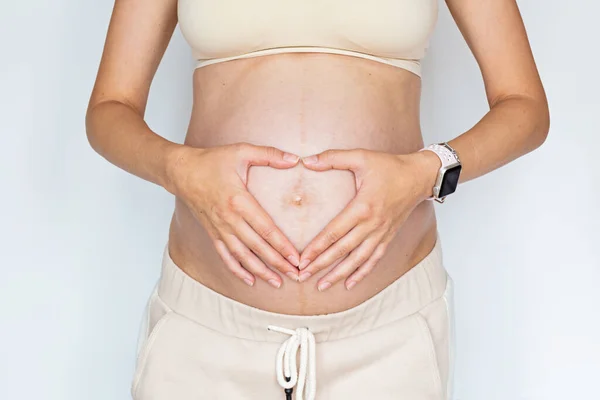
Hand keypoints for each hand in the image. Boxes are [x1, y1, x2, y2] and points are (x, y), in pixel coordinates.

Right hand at [167, 143, 301, 287]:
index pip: (265, 228)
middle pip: (257, 247)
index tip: (296, 257)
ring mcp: (219, 228)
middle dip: (277, 263)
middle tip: (295, 275)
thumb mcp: (241, 151)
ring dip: (260, 271)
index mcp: (239, 200)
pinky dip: (237, 270)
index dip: (282, 245)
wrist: (181, 171)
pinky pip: (225, 256)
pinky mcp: (212, 233)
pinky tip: (249, 280)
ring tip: (277, 282)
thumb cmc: (212, 161)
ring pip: (242, 256)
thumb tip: (295, 159)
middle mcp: (229, 219)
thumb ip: (269, 154)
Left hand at [298, 149, 438, 290]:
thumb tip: (307, 161)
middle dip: (320, 265)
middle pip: (342, 250)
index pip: (334, 233)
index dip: (316, 248)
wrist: (419, 177)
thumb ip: (333, 158)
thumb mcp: (361, 156)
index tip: (301, 259)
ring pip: (357, 260)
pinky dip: (361, 273)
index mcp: (362, 207)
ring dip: (338, 274)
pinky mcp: (388, 237)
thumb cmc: (389, 166)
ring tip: (321, 285)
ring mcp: (381, 233)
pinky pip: (374, 260)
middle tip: (302, 276)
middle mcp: (372, 225)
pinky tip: (349, 284)